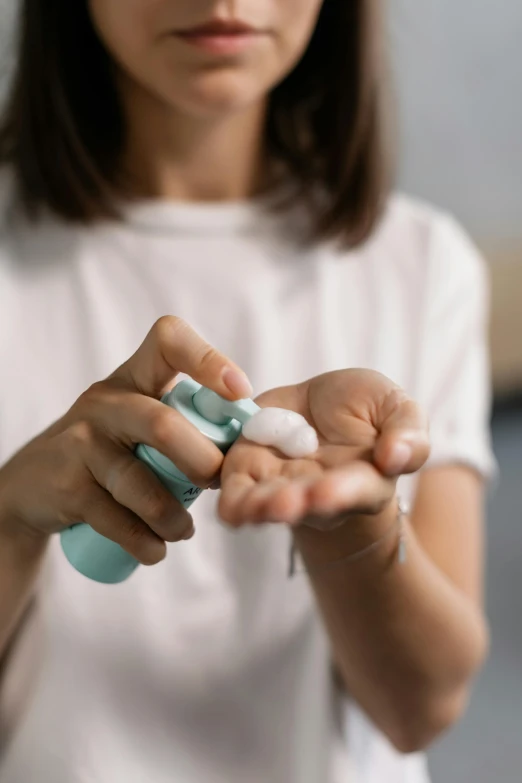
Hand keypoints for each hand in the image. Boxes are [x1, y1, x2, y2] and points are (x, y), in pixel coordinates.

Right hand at [0, 317, 251, 564]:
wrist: (33, 484)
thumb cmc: (109, 449)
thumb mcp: (136, 418)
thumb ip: (182, 421)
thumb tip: (251, 446)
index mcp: (134, 377)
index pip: (168, 340)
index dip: (209, 359)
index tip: (240, 392)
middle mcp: (105, 402)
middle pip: (163, 424)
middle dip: (202, 462)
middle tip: (217, 484)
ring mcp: (82, 441)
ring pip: (140, 481)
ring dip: (173, 517)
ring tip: (184, 531)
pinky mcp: (67, 484)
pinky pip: (115, 519)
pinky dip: (145, 542)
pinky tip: (156, 549)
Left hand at [218, 369, 429, 530]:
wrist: (321, 405)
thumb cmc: (367, 410)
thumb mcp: (397, 408)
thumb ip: (407, 433)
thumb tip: (396, 457)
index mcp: (364, 480)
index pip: (355, 490)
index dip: (341, 492)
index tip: (327, 493)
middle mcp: (320, 491)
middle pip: (306, 504)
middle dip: (293, 504)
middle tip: (284, 504)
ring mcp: (282, 484)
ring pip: (267, 504)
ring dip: (259, 507)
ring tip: (252, 508)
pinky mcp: (250, 471)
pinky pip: (238, 494)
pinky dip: (232, 503)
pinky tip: (229, 509)